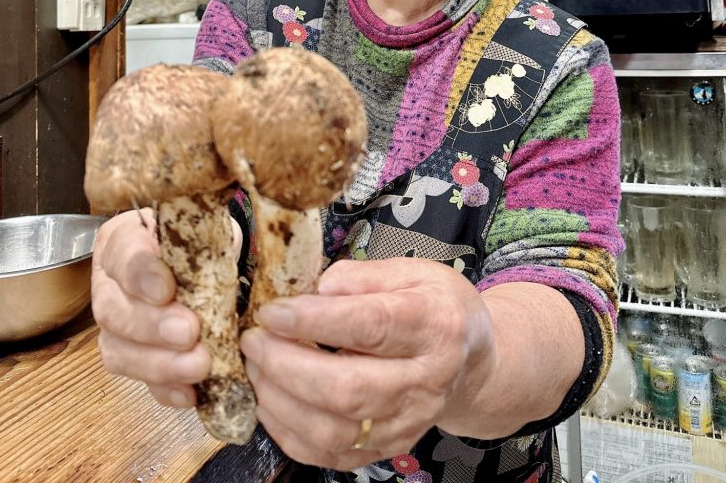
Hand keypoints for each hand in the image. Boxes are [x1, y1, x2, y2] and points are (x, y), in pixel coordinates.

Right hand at [91, 209, 210, 407]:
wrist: (208, 267)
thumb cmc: (202, 241)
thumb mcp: (206, 227)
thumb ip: (206, 235)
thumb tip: (222, 246)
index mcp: (123, 240)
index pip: (122, 252)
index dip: (141, 274)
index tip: (166, 290)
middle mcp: (109, 284)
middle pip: (112, 310)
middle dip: (150, 326)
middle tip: (188, 332)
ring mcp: (115, 327)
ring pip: (118, 351)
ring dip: (158, 364)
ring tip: (198, 366)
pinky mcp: (133, 360)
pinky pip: (140, 382)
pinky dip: (166, 389)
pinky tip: (189, 392)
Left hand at [240, 258, 495, 470]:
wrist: (471, 358)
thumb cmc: (434, 305)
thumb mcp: (410, 271)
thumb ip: (360, 276)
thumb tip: (314, 290)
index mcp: (434, 325)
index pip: (369, 326)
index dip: (314, 321)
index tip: (272, 312)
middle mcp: (426, 381)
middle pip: (347, 388)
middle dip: (286, 365)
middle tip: (254, 340)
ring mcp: (408, 423)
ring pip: (334, 429)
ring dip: (281, 401)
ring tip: (257, 367)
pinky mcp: (388, 449)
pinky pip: (330, 455)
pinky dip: (289, 433)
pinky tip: (271, 400)